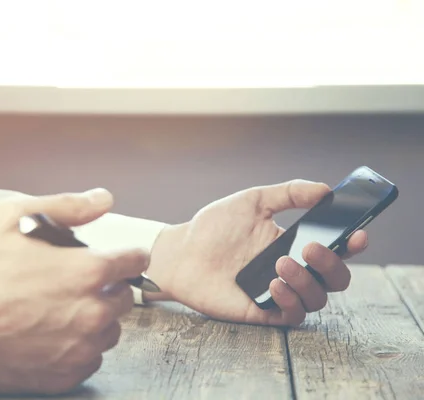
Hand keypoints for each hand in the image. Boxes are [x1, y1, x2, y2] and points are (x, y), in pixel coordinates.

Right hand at [0, 189, 148, 396]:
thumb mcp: (14, 217)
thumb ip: (68, 206)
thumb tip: (105, 198)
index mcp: (87, 272)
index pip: (136, 261)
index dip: (126, 255)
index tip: (115, 258)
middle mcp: (92, 313)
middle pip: (124, 297)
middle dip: (107, 287)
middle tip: (73, 283)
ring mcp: (79, 349)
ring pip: (109, 330)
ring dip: (95, 319)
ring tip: (60, 310)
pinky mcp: (64, 376)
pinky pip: (90, 359)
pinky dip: (78, 347)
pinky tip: (50, 335)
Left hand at [145, 180, 367, 325]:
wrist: (181, 253)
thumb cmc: (214, 227)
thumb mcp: (252, 201)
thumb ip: (288, 193)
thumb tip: (326, 190)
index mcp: (294, 244)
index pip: (334, 248)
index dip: (352, 244)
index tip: (357, 233)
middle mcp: (291, 270)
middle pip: (335, 279)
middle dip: (332, 264)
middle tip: (311, 246)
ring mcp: (278, 292)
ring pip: (317, 299)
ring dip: (308, 281)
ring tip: (282, 262)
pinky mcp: (262, 311)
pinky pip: (292, 315)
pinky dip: (291, 301)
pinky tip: (274, 283)